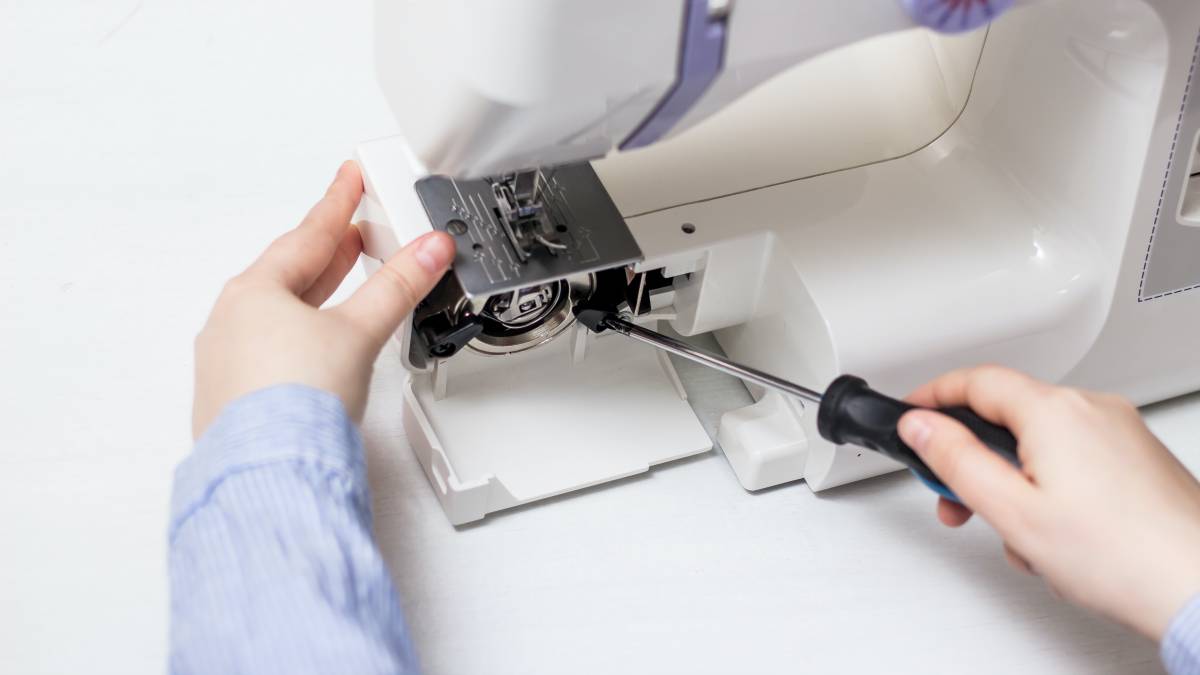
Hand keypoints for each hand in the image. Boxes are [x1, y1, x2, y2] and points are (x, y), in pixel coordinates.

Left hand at [192, 161, 454, 437]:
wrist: (269, 471)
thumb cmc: (296, 401)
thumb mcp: (359, 331)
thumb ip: (397, 287)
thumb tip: (429, 250)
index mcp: (254, 292)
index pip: (308, 234)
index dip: (337, 203)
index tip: (349, 178)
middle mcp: (232, 321)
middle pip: (291, 271)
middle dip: (329, 249)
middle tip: (355, 229)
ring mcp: (230, 361)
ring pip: (280, 311)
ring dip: (317, 291)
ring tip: (346, 282)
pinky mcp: (237, 396)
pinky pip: (272, 346)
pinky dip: (301, 331)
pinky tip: (319, 344)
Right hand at [897, 366, 1199, 640]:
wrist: (1199, 587)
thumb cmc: (1120, 556)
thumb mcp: (1011, 511)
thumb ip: (955, 461)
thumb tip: (920, 426)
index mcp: (1055, 411)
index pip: (975, 381)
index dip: (933, 396)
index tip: (910, 416)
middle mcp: (1092, 409)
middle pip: (1007, 417)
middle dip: (973, 460)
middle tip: (954, 500)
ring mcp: (1120, 432)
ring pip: (1040, 443)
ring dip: (1014, 484)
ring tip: (1019, 537)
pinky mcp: (1137, 458)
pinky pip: (1074, 458)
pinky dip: (1051, 488)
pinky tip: (1057, 537)